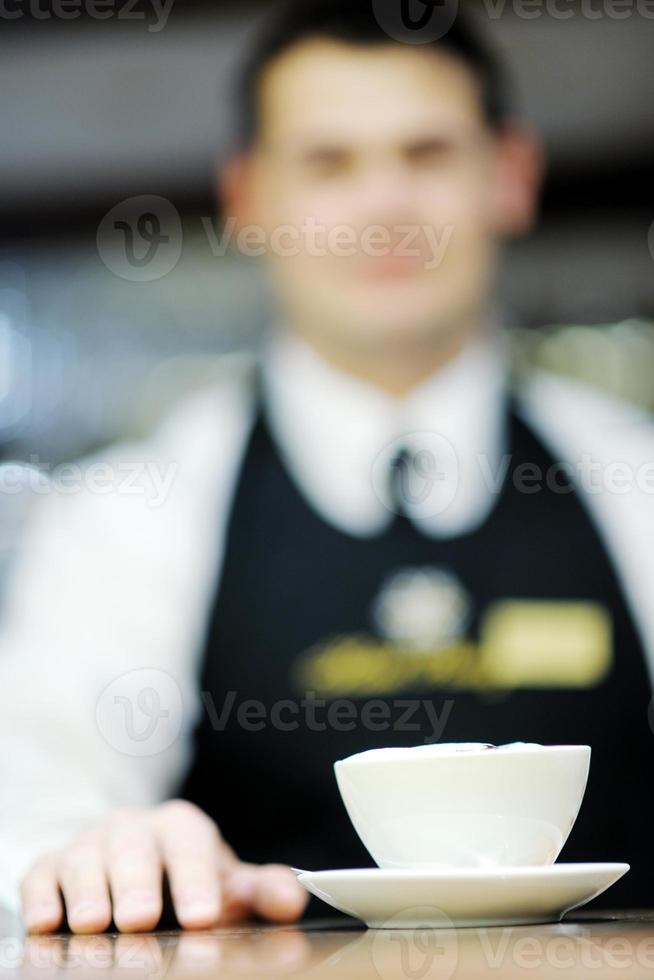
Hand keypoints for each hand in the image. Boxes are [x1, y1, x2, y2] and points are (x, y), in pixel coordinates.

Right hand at [20, 799, 306, 933]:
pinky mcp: (51, 865)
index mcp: (181, 827)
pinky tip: (47, 921)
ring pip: (85, 857)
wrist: (132, 865)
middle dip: (135, 883)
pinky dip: (41, 895)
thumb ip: (259, 891)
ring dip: (88, 891)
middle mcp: (133, 829)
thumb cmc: (186, 880)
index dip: (197, 880)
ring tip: (92, 924)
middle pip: (133, 847)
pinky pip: (41, 873)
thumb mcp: (225, 883)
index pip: (190, 845)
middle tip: (139, 920)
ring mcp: (89, 844)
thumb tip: (295, 900)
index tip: (202, 918)